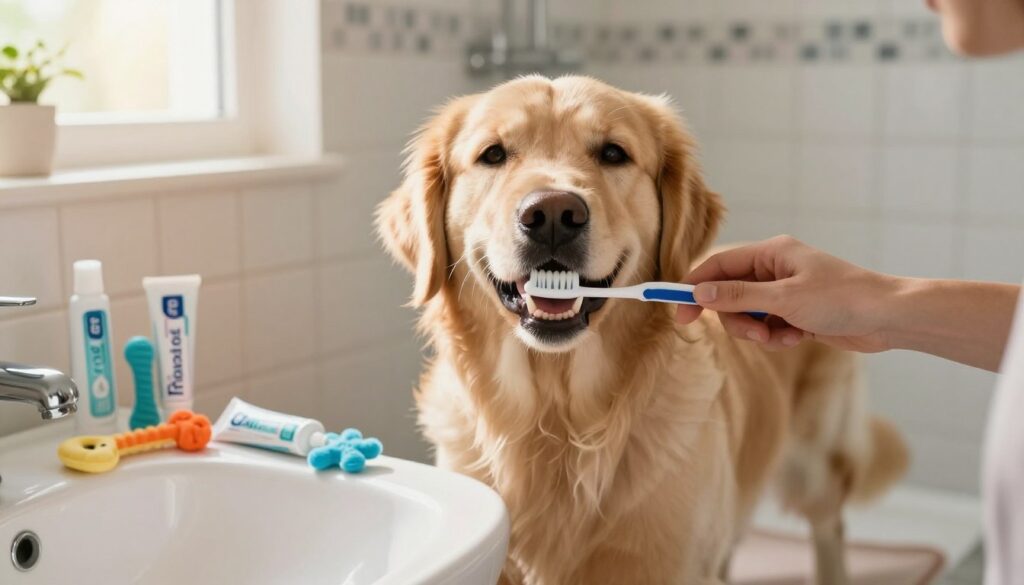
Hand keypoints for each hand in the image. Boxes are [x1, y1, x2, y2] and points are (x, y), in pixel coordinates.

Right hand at [676, 236, 897, 351]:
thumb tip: (700, 292)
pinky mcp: (796, 311)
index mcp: (771, 252)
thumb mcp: (784, 298)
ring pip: (747, 314)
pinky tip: (798, 338)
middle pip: (730, 293)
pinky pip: (767, 326)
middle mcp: (775, 268)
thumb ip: (739, 295)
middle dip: (736, 318)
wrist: (887, 318)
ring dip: (758, 331)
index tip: (680, 314)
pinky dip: (776, 336)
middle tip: (753, 335)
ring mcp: (785, 291)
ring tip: (782, 338)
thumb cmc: (842, 299)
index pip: (718, 266)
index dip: (695, 288)